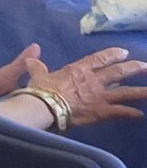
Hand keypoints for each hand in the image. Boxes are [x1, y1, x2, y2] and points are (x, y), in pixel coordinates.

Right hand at [6, 42, 146, 126]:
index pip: (100, 59)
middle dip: (134, 68)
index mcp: (79, 70)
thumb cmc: (41, 90)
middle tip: (146, 66)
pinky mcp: (102, 112)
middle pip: (118, 72)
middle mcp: (94, 81)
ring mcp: (100, 96)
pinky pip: (120, 112)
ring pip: (126, 92)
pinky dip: (131, 113)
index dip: (113, 55)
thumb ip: (37, 67)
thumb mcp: (38, 75)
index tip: (124, 52)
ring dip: (141, 91)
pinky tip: (140, 114)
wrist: (44, 107)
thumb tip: (31, 58)